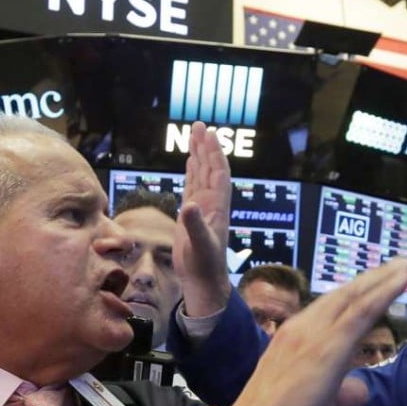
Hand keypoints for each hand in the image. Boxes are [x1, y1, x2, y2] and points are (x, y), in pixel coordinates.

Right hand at [173, 121, 232, 316]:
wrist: (203, 281)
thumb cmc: (205, 266)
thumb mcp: (200, 245)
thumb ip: (194, 225)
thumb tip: (188, 205)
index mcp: (217, 206)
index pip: (218, 173)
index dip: (214, 154)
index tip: (209, 134)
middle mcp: (212, 203)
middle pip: (210, 168)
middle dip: (206, 147)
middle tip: (199, 125)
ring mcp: (202, 208)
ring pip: (201, 175)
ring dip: (198, 155)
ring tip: (195, 134)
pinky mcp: (192, 215)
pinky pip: (192, 187)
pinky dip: (191, 172)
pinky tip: (189, 162)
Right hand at [219, 257, 406, 405]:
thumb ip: (340, 397)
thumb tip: (361, 389)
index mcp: (292, 339)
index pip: (329, 311)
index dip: (356, 296)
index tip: (378, 284)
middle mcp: (300, 329)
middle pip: (344, 296)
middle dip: (373, 279)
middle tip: (401, 264)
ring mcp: (313, 334)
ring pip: (354, 298)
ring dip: (382, 279)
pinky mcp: (328, 346)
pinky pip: (361, 312)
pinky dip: (384, 291)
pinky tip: (403, 279)